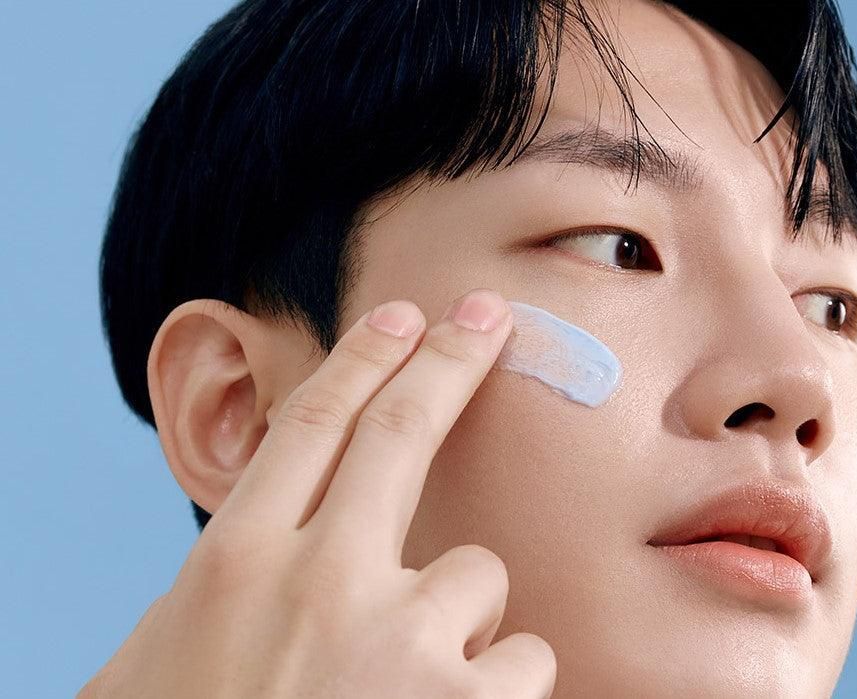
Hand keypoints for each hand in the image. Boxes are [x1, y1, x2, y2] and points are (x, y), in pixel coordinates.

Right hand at [79, 288, 556, 697]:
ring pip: (477, 575)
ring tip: (410, 688)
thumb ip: (218, 594)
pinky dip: (498, 681)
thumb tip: (259, 545)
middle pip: (399, 432)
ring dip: (461, 618)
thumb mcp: (163, 662)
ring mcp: (397, 639)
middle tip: (485, 318)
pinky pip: (520, 656)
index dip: (362, 358)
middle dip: (448, 361)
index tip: (402, 316)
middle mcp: (317, 582)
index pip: (310, 425)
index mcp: (235, 565)